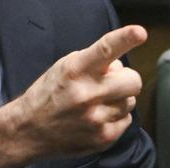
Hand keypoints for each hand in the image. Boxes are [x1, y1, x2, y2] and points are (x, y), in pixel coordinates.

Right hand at [0, 25, 146, 167]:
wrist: (29, 129)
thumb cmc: (48, 93)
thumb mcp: (63, 67)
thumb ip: (93, 62)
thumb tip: (118, 66)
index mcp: (75, 70)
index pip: (105, 49)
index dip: (125, 38)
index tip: (140, 32)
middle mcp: (87, 93)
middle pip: (133, 80)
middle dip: (125, 78)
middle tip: (109, 81)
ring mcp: (96, 118)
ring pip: (131, 101)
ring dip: (119, 98)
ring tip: (97, 101)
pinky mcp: (103, 137)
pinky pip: (127, 119)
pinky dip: (115, 116)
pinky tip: (97, 115)